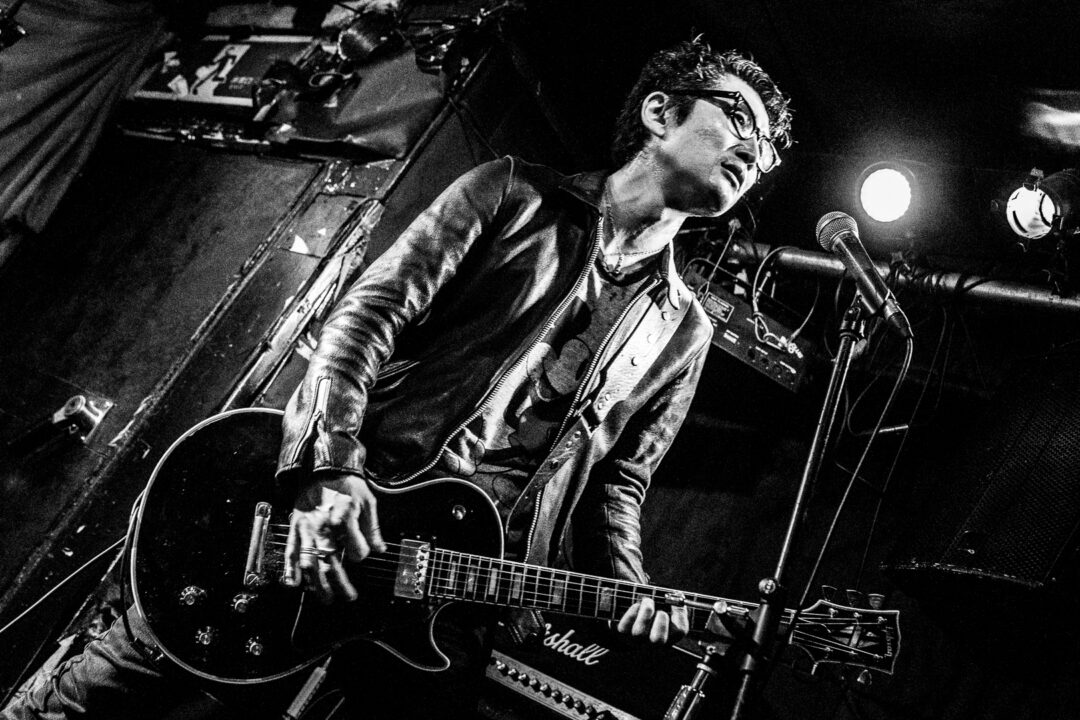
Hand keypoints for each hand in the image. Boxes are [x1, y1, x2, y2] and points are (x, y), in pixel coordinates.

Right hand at [283, 472, 386, 602]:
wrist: (323, 468)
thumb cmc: (347, 485)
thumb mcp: (368, 502)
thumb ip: (372, 528)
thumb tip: (379, 549)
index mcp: (345, 519)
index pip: (357, 550)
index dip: (361, 555)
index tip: (362, 554)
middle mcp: (325, 527)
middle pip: (332, 563)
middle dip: (341, 585)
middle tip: (349, 597)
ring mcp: (307, 529)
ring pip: (311, 563)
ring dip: (318, 585)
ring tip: (326, 598)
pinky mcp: (296, 528)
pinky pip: (291, 551)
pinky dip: (290, 569)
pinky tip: (294, 584)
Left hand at [616, 596, 688, 644]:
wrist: (629, 622)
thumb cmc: (651, 612)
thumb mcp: (663, 609)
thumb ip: (672, 604)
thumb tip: (676, 596)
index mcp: (668, 638)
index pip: (679, 631)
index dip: (680, 614)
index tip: (675, 602)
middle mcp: (651, 644)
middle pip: (658, 640)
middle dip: (661, 621)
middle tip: (660, 611)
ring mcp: (635, 640)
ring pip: (639, 632)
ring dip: (646, 612)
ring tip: (647, 601)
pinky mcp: (622, 633)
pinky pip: (626, 625)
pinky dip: (632, 611)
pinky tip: (637, 605)